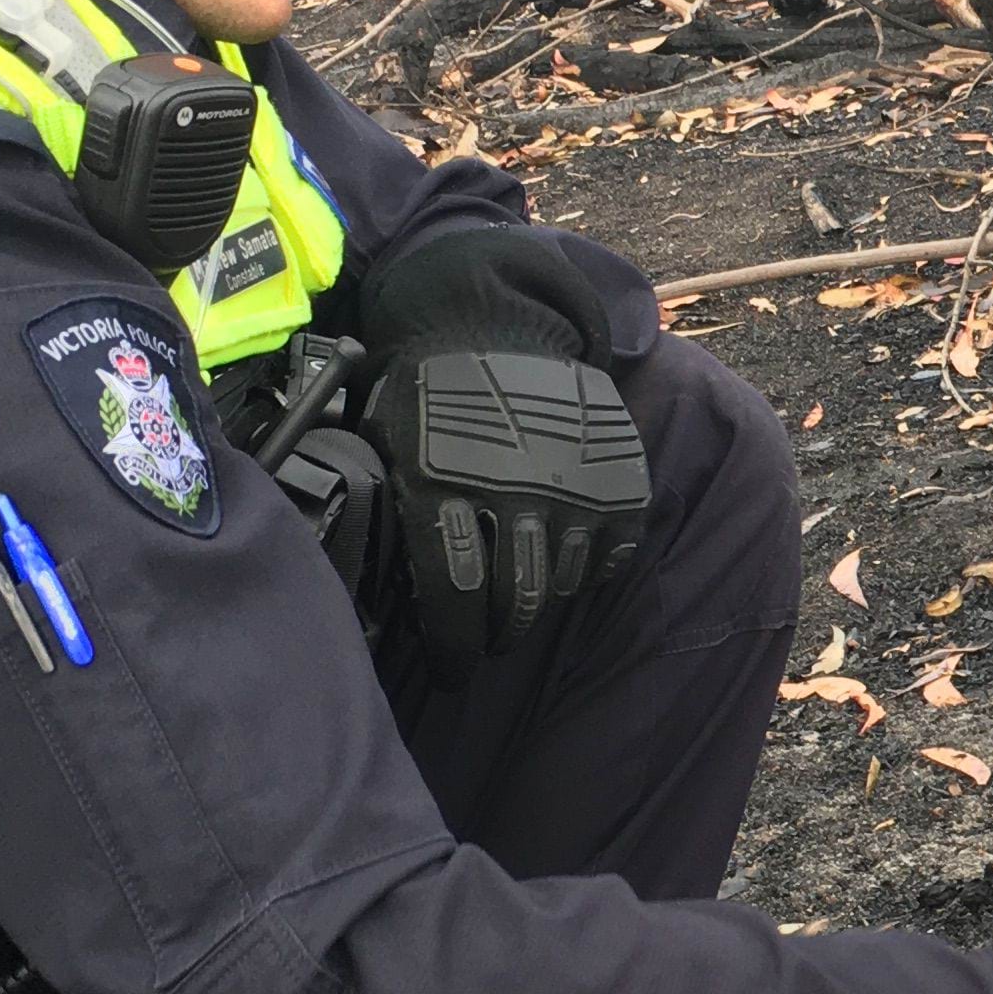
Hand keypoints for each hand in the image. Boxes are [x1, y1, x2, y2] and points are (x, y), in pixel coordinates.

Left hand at [356, 229, 649, 673]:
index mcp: (445, 485)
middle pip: (516, 603)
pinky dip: (586, 566)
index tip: (452, 672)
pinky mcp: (619, 483)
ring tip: (520, 589)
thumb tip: (373, 585)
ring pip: (561, 584)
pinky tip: (560, 551)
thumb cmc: (429, 389)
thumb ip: (392, 506)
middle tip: (485, 637)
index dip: (455, 649)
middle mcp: (516, 491)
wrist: (498, 321)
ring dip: (538, 599)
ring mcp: (575, 487)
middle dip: (496, 634)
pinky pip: (609, 557)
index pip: (457, 596)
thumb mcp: (386, 440)